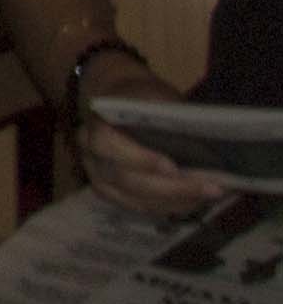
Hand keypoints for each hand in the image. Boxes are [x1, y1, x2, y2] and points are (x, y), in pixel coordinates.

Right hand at [73, 59, 233, 217]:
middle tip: (212, 189)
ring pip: (134, 199)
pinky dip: (168, 207)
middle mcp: (91, 156)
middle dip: (171, 188)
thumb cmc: (141, 98)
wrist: (119, 101)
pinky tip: (193, 201)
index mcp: (95, 126)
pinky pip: (139, 207)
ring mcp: (98, 177)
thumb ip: (170, 118)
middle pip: (126, 179)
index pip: (108, 145)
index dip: (139, 159)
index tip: (173, 167)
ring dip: (175, 202)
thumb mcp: (155, 96)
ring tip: (209, 196)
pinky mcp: (110, 193)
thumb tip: (204, 145)